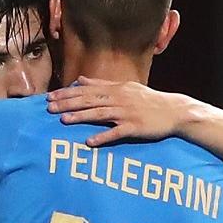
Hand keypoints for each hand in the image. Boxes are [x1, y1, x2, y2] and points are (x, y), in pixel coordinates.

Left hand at [46, 77, 188, 146]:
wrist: (174, 111)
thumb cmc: (148, 100)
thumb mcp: (126, 88)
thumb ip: (102, 84)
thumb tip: (80, 80)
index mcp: (116, 89)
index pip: (86, 90)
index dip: (67, 93)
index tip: (50, 96)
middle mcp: (120, 99)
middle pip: (89, 100)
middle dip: (68, 103)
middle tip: (49, 107)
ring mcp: (127, 113)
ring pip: (100, 114)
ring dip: (81, 116)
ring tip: (63, 120)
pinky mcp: (135, 127)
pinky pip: (117, 133)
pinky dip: (103, 137)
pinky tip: (90, 142)